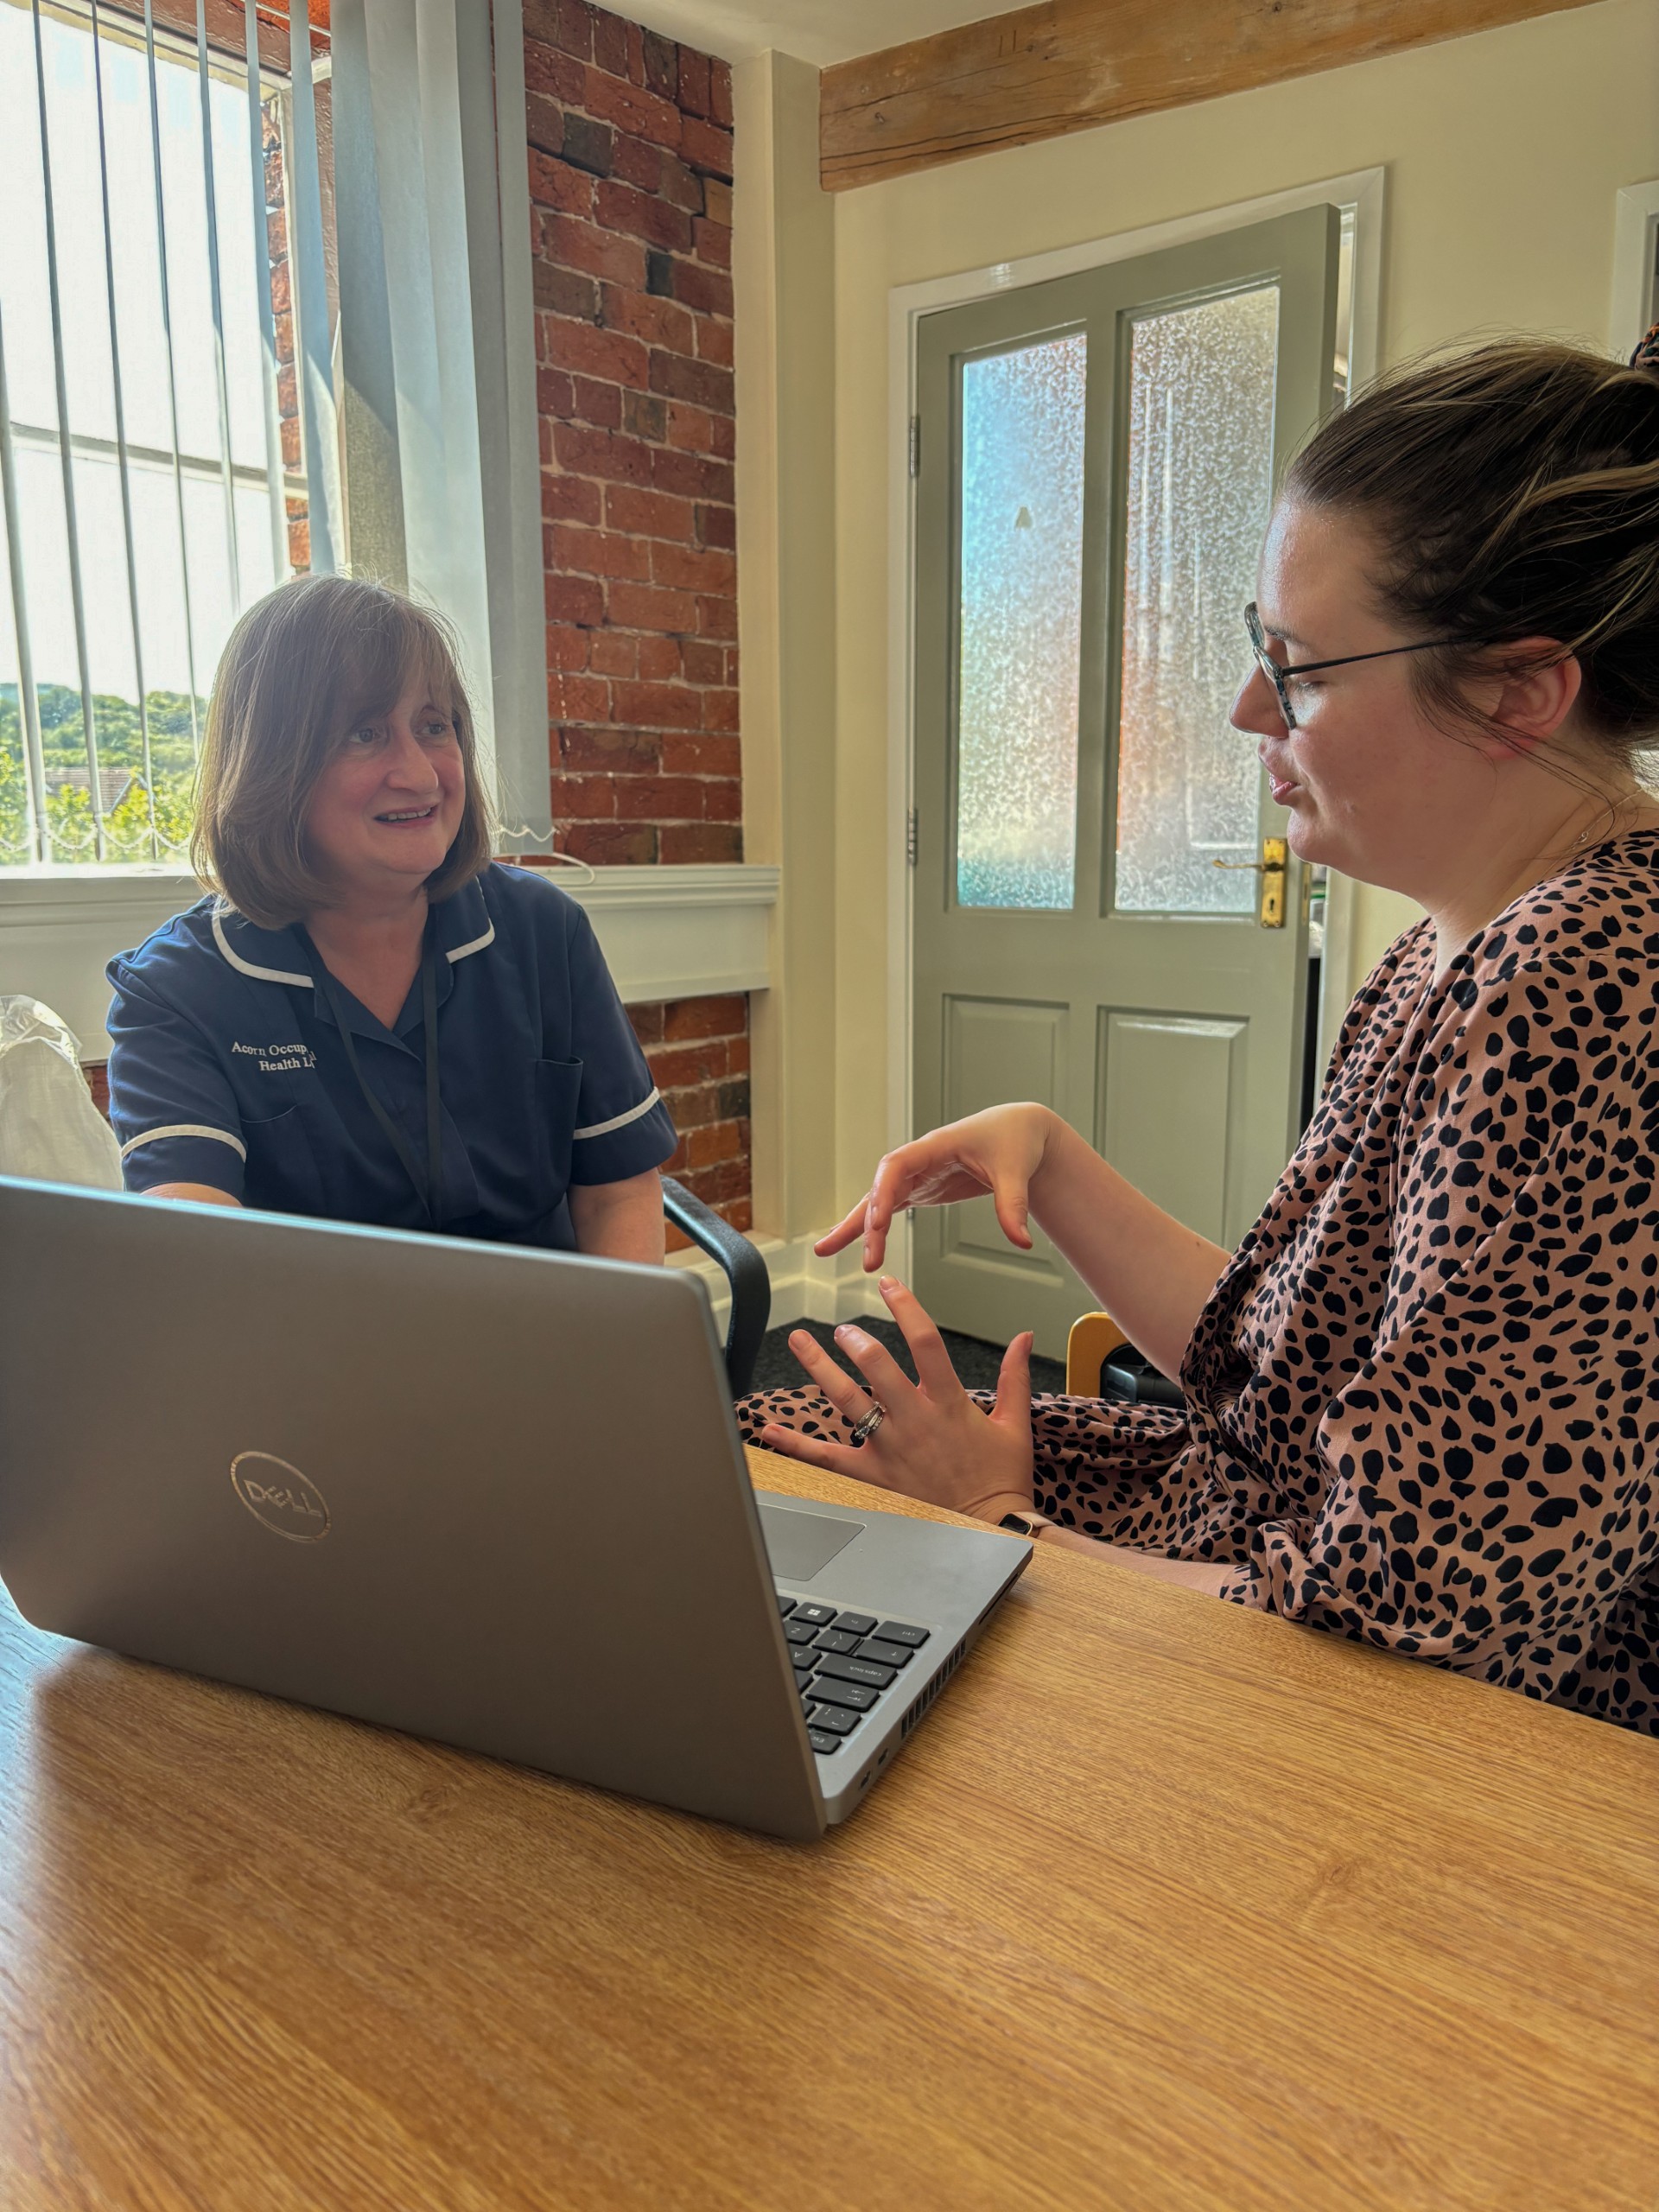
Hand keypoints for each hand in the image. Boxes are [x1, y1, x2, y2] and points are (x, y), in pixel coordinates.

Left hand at [759, 1276, 1034, 1522]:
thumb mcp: (1015, 1424)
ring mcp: (890, 1447)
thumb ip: (1014, 1375)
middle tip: (842, 1328)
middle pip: (878, 1367)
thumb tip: (1024, 1337)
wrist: (991, 1531)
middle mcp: (916, 1420)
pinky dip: (795, 1444)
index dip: (906, 1307)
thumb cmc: (1002, 1479)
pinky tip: (769, 1429)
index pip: (926, 1342)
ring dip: (819, 1368)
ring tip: (799, 1341)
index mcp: (950, 1402)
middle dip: (856, 1340)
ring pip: (848, 1400)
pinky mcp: (873, 1475)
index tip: (889, 1285)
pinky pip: (826, 1457)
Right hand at [814, 1104, 1057, 1272]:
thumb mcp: (1016, 1171)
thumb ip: (1013, 1206)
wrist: (1019, 1132)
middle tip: (866, 1256)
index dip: (883, 1191)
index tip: (877, 1221)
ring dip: (854, 1226)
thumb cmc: (1014, 1141)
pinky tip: (856, 1245)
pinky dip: (871, 1228)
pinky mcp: (920, 1189)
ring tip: (823, 1250)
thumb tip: (1020, 1241)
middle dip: (867, 1221)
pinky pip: (888, 1209)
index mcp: (936, 1145)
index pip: (897, 1165)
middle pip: (881, 1188)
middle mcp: (918, 1160)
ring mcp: (916, 1175)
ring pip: (877, 1200)